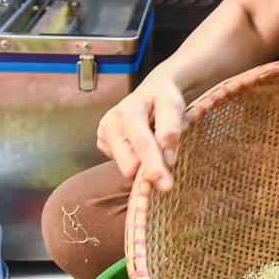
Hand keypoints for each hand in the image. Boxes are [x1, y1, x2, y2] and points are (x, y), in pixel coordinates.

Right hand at [96, 71, 186, 190]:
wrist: (151, 91)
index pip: (142, 145)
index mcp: (128, 111)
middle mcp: (110, 124)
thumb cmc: (164, 97)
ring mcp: (103, 135)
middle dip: (150, 167)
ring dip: (145, 161)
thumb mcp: (174, 104)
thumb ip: (171, 128)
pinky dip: (138, 158)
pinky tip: (142, 142)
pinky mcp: (103, 144)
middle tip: (168, 154)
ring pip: (128, 167)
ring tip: (152, 139)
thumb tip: (167, 159)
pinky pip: (125, 164)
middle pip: (130, 164)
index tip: (166, 186)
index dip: (154, 167)